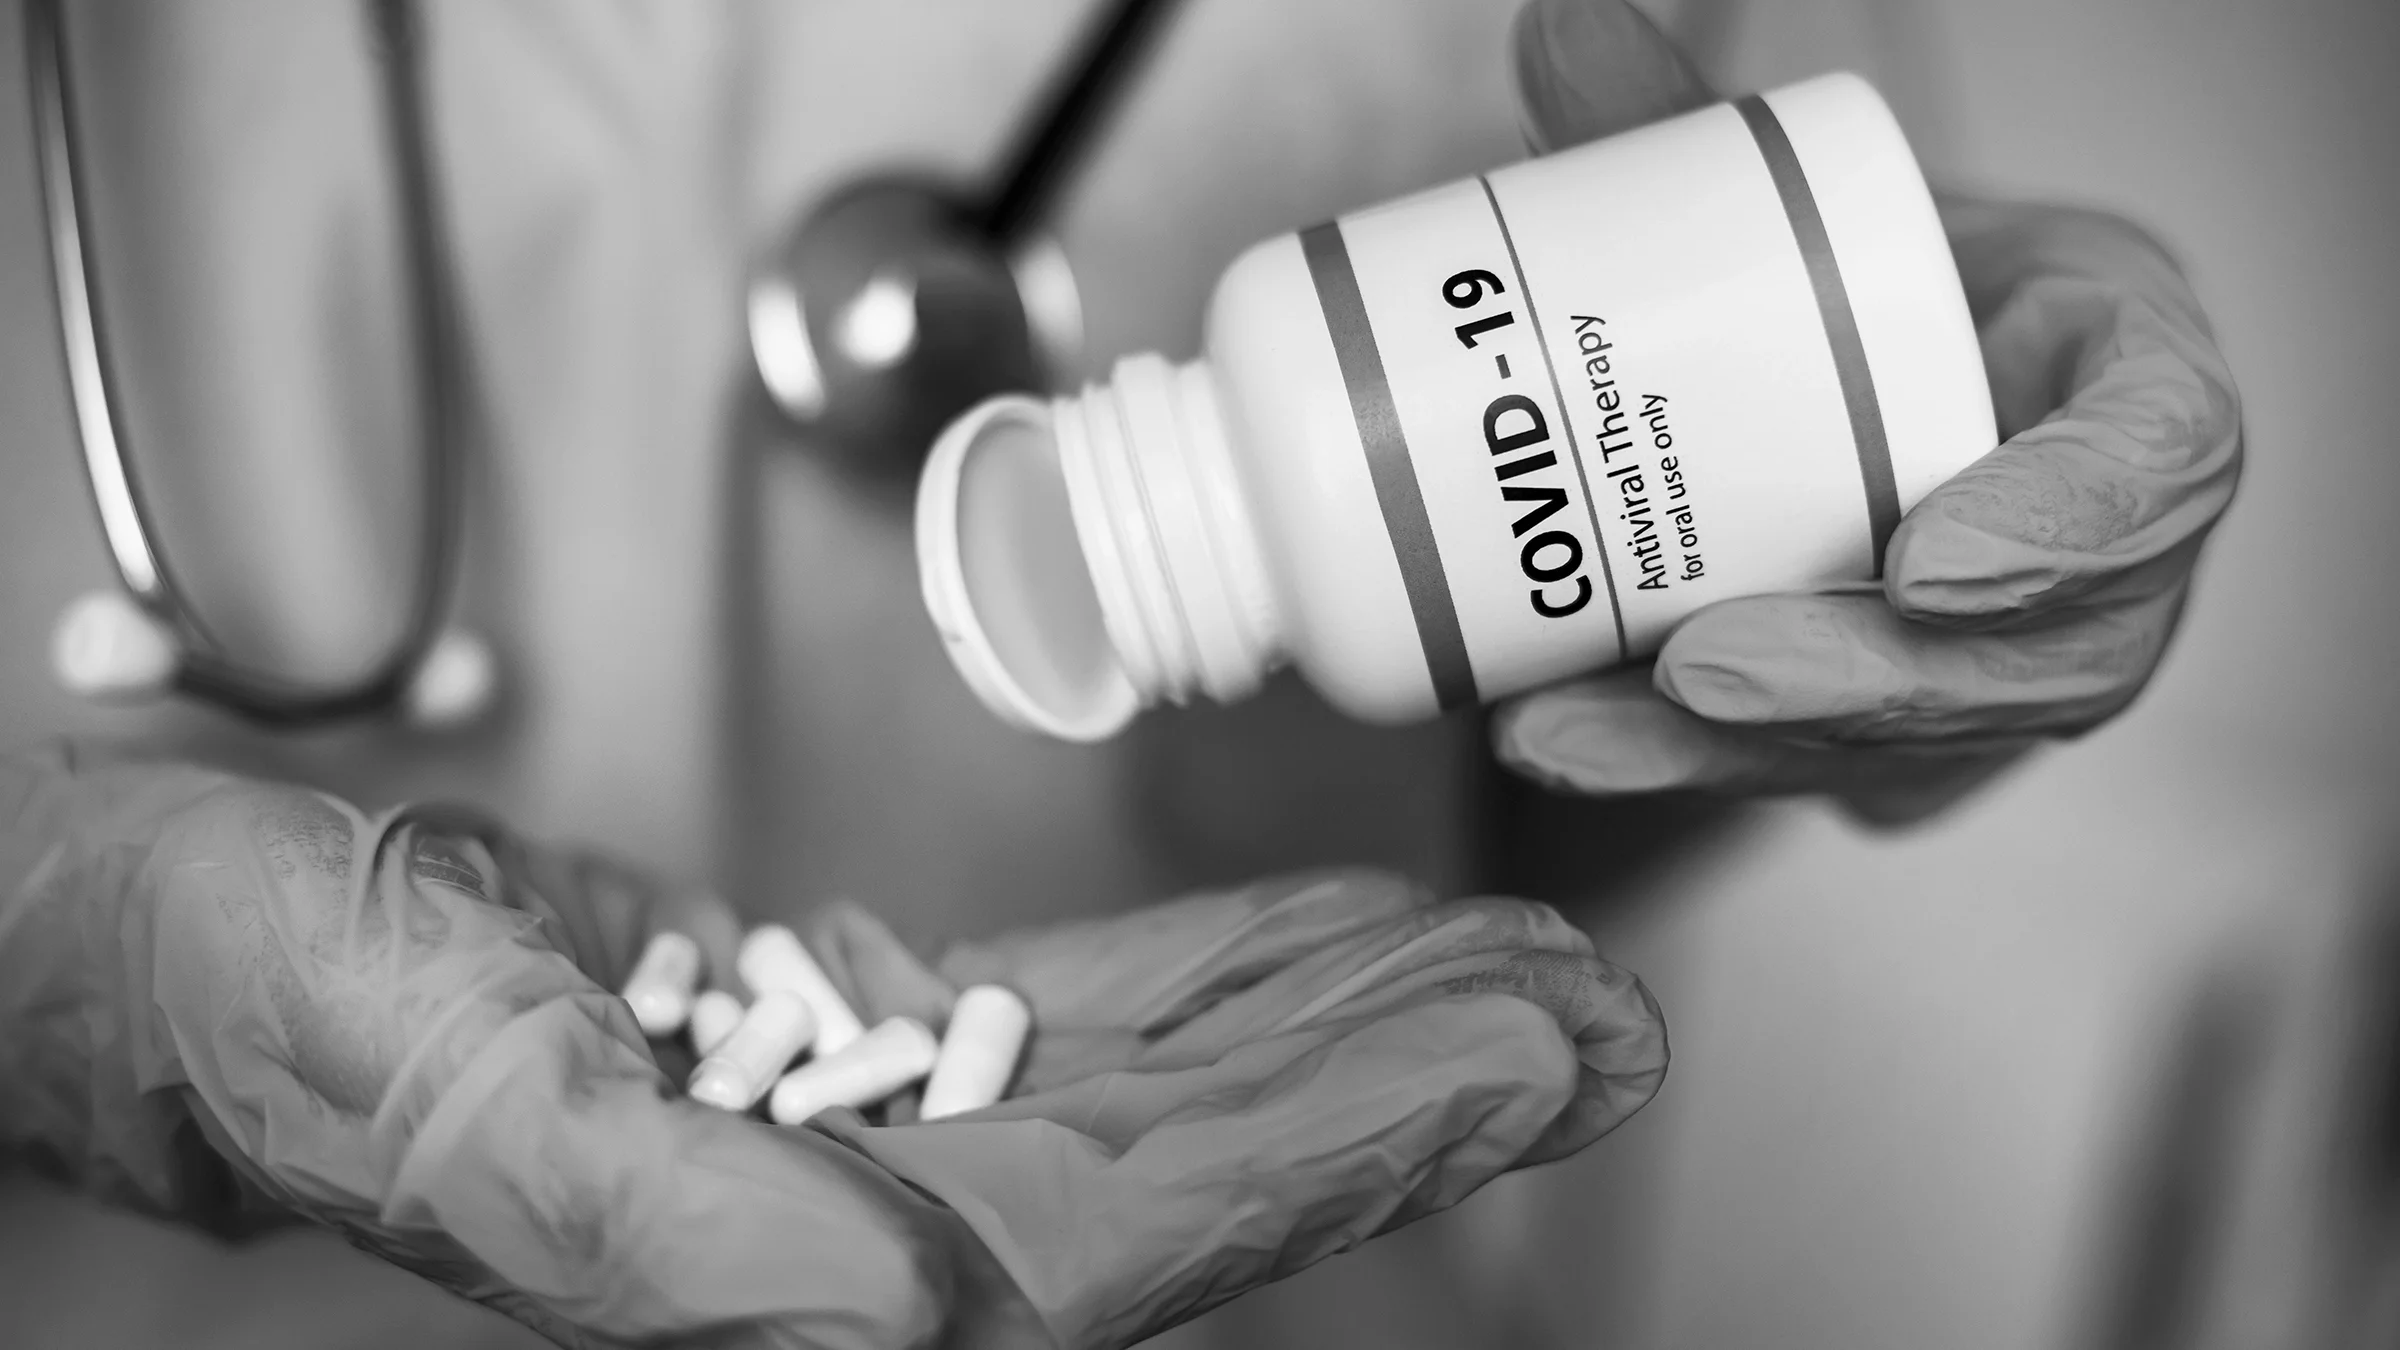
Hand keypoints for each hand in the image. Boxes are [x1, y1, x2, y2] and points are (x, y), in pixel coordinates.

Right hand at [0, 747, 1663, 1348]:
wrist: (184, 944)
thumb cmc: (268, 1018)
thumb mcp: (447, 1112)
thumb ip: (665, 1235)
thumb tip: (882, 1324)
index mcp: (800, 1278)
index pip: (1145, 1228)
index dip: (1352, 1146)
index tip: (1531, 1055)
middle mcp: (862, 1228)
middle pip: (1205, 1163)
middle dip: (1412, 1087)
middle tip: (1604, 1009)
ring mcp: (865, 1133)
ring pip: (1164, 1080)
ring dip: (1346, 1019)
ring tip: (1522, 966)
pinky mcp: (839, 1041)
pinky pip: (1069, 1007)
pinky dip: (1210, 967)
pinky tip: (1320, 939)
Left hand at [1491, 0, 2242, 823]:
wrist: (1864, 384)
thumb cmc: (1876, 289)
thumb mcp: (1815, 201)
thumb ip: (1692, 127)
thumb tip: (1557, 20)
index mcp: (2128, 378)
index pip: (2159, 456)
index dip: (2068, 523)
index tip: (1924, 558)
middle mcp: (2100, 545)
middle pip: (2038, 653)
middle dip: (1862, 681)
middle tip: (1699, 670)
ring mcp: (2018, 660)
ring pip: (1919, 741)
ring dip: (1743, 758)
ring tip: (1572, 730)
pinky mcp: (1920, 736)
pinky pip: (1830, 777)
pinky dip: (1691, 773)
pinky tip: (1572, 744)